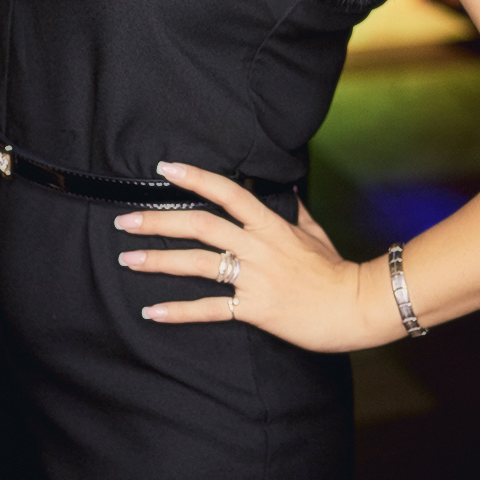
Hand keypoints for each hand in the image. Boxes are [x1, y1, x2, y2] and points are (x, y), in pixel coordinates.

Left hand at [114, 160, 372, 351]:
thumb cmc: (334, 269)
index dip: (195, 178)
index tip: (165, 169)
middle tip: (125, 220)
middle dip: (159, 221)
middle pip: (200, 225)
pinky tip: (152, 311)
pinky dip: (179, 311)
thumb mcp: (314, 232)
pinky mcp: (254, 308)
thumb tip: (285, 188)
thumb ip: (294, 210)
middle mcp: (257, 246)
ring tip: (127, 259)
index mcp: (270, 224)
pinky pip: (210, 309)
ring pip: (198, 264)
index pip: (228, 192)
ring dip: (159, 261)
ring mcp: (254, 277)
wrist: (354, 306)